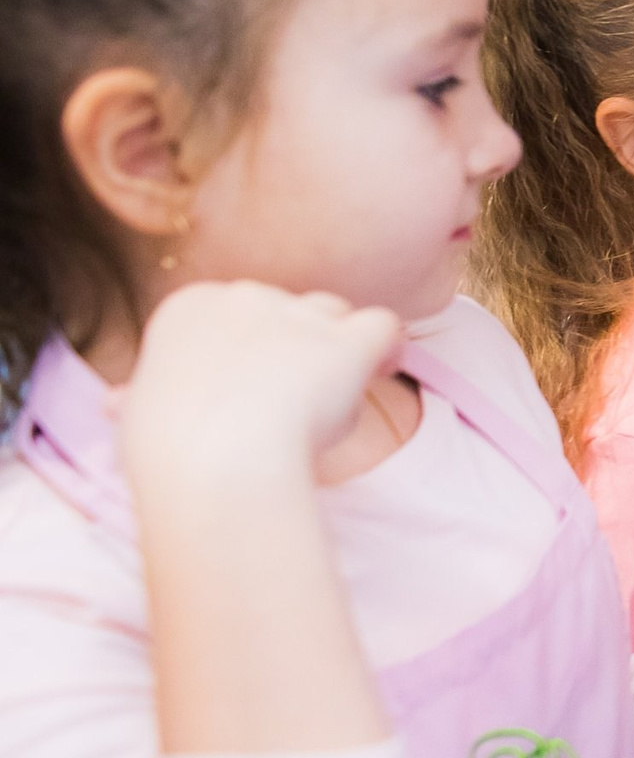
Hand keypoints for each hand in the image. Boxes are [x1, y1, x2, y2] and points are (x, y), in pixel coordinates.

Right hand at [119, 281, 403, 492]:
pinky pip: (383, 326)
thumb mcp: (139, 414)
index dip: (252, 347)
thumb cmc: (167, 452)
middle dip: (293, 346)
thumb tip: (119, 404)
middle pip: (288, 309)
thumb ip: (147, 396)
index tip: (252, 384)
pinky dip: (388, 347)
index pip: (235, 312)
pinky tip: (385, 368)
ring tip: (334, 393)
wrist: (212, 461)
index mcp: (189, 306)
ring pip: (333, 314)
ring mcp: (299, 315)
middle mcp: (246, 296)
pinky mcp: (344, 342)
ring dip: (336, 346)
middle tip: (293, 397)